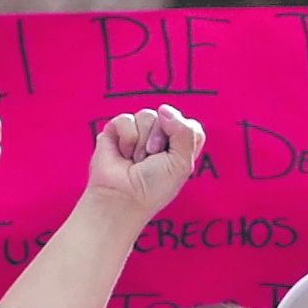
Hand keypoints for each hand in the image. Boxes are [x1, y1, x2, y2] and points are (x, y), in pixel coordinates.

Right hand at [74, 106, 206, 222]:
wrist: (122, 198)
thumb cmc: (153, 188)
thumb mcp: (182, 163)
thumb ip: (185, 131)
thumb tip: (164, 109)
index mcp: (179, 148)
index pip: (191, 126)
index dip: (183, 134)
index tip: (174, 155)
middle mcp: (159, 138)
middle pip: (168, 116)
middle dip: (160, 138)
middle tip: (152, 159)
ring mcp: (138, 133)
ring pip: (147, 115)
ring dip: (142, 142)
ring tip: (136, 160)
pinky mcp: (116, 131)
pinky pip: (125, 119)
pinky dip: (126, 138)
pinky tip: (122, 154)